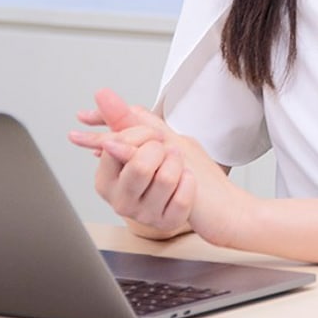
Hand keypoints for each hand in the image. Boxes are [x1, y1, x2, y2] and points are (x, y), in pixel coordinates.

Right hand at [68, 88, 254, 247]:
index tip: (153, 136)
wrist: (216, 199)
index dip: (141, 134)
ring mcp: (143, 215)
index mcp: (107, 179)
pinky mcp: (166, 224)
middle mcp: (120, 200)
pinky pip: (181, 195)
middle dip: (162, 150)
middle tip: (168, 151)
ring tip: (180, 166)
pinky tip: (188, 181)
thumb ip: (123, 117)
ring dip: (179, 164)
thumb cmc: (181, 165)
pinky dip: (190, 182)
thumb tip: (101, 93)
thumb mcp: (151, 136)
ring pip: (164, 177)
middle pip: (140, 164)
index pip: (114, 146)